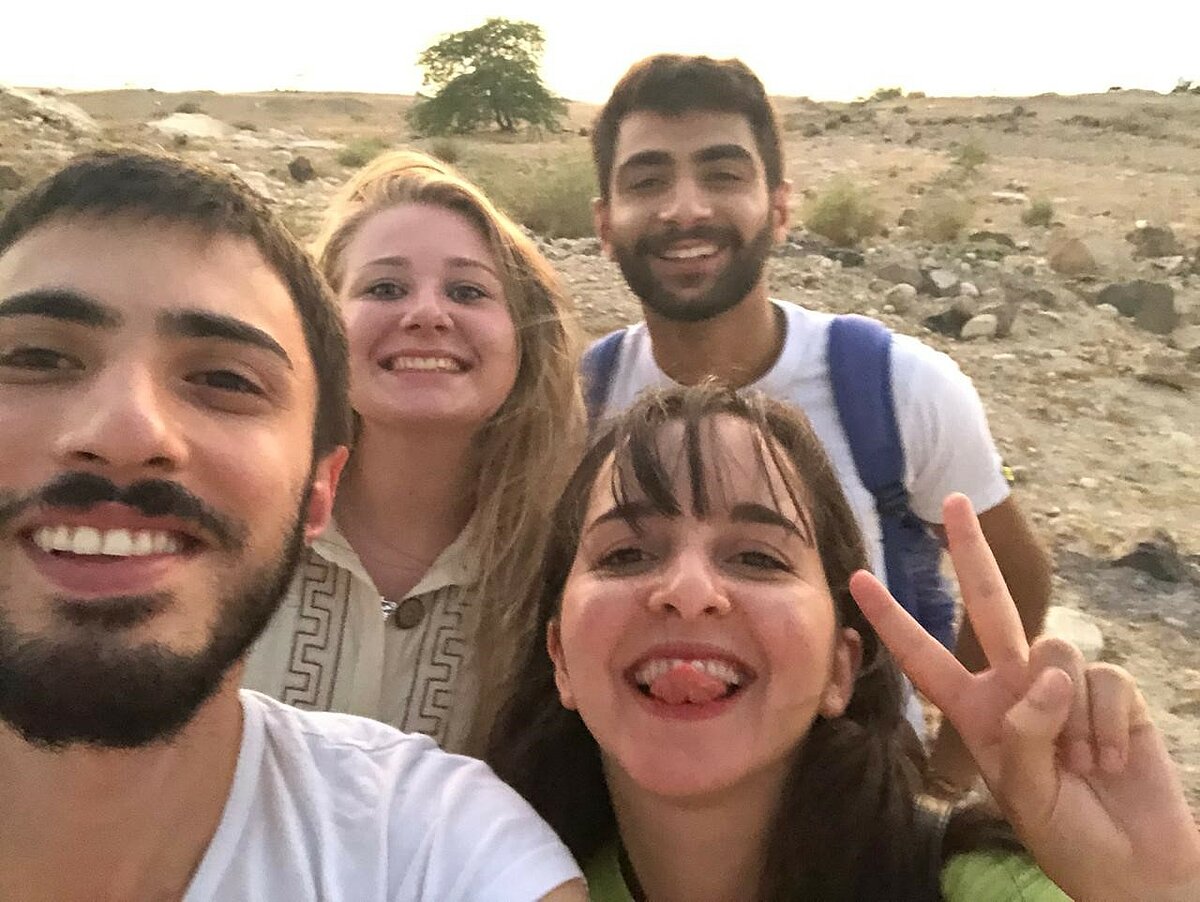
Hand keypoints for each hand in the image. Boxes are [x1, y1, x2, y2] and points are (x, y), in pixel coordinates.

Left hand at [850, 494, 1199, 901]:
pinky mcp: (1112, 690)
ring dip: (1070, 717)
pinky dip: (1107, 725)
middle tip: (952, 499)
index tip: (856, 579)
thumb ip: (1023, 733)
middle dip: (970, 552)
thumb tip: (1047, 675)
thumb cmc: (1066, 834)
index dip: (890, 620)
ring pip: (1054, 650)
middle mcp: (1014, 686)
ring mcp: (1064, 684)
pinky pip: (1105, 680)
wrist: (1134, 862)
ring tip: (1080, 765)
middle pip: (987, 605)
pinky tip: (1109, 760)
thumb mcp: (1023, 793)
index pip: (923, 656)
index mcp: (974, 710)